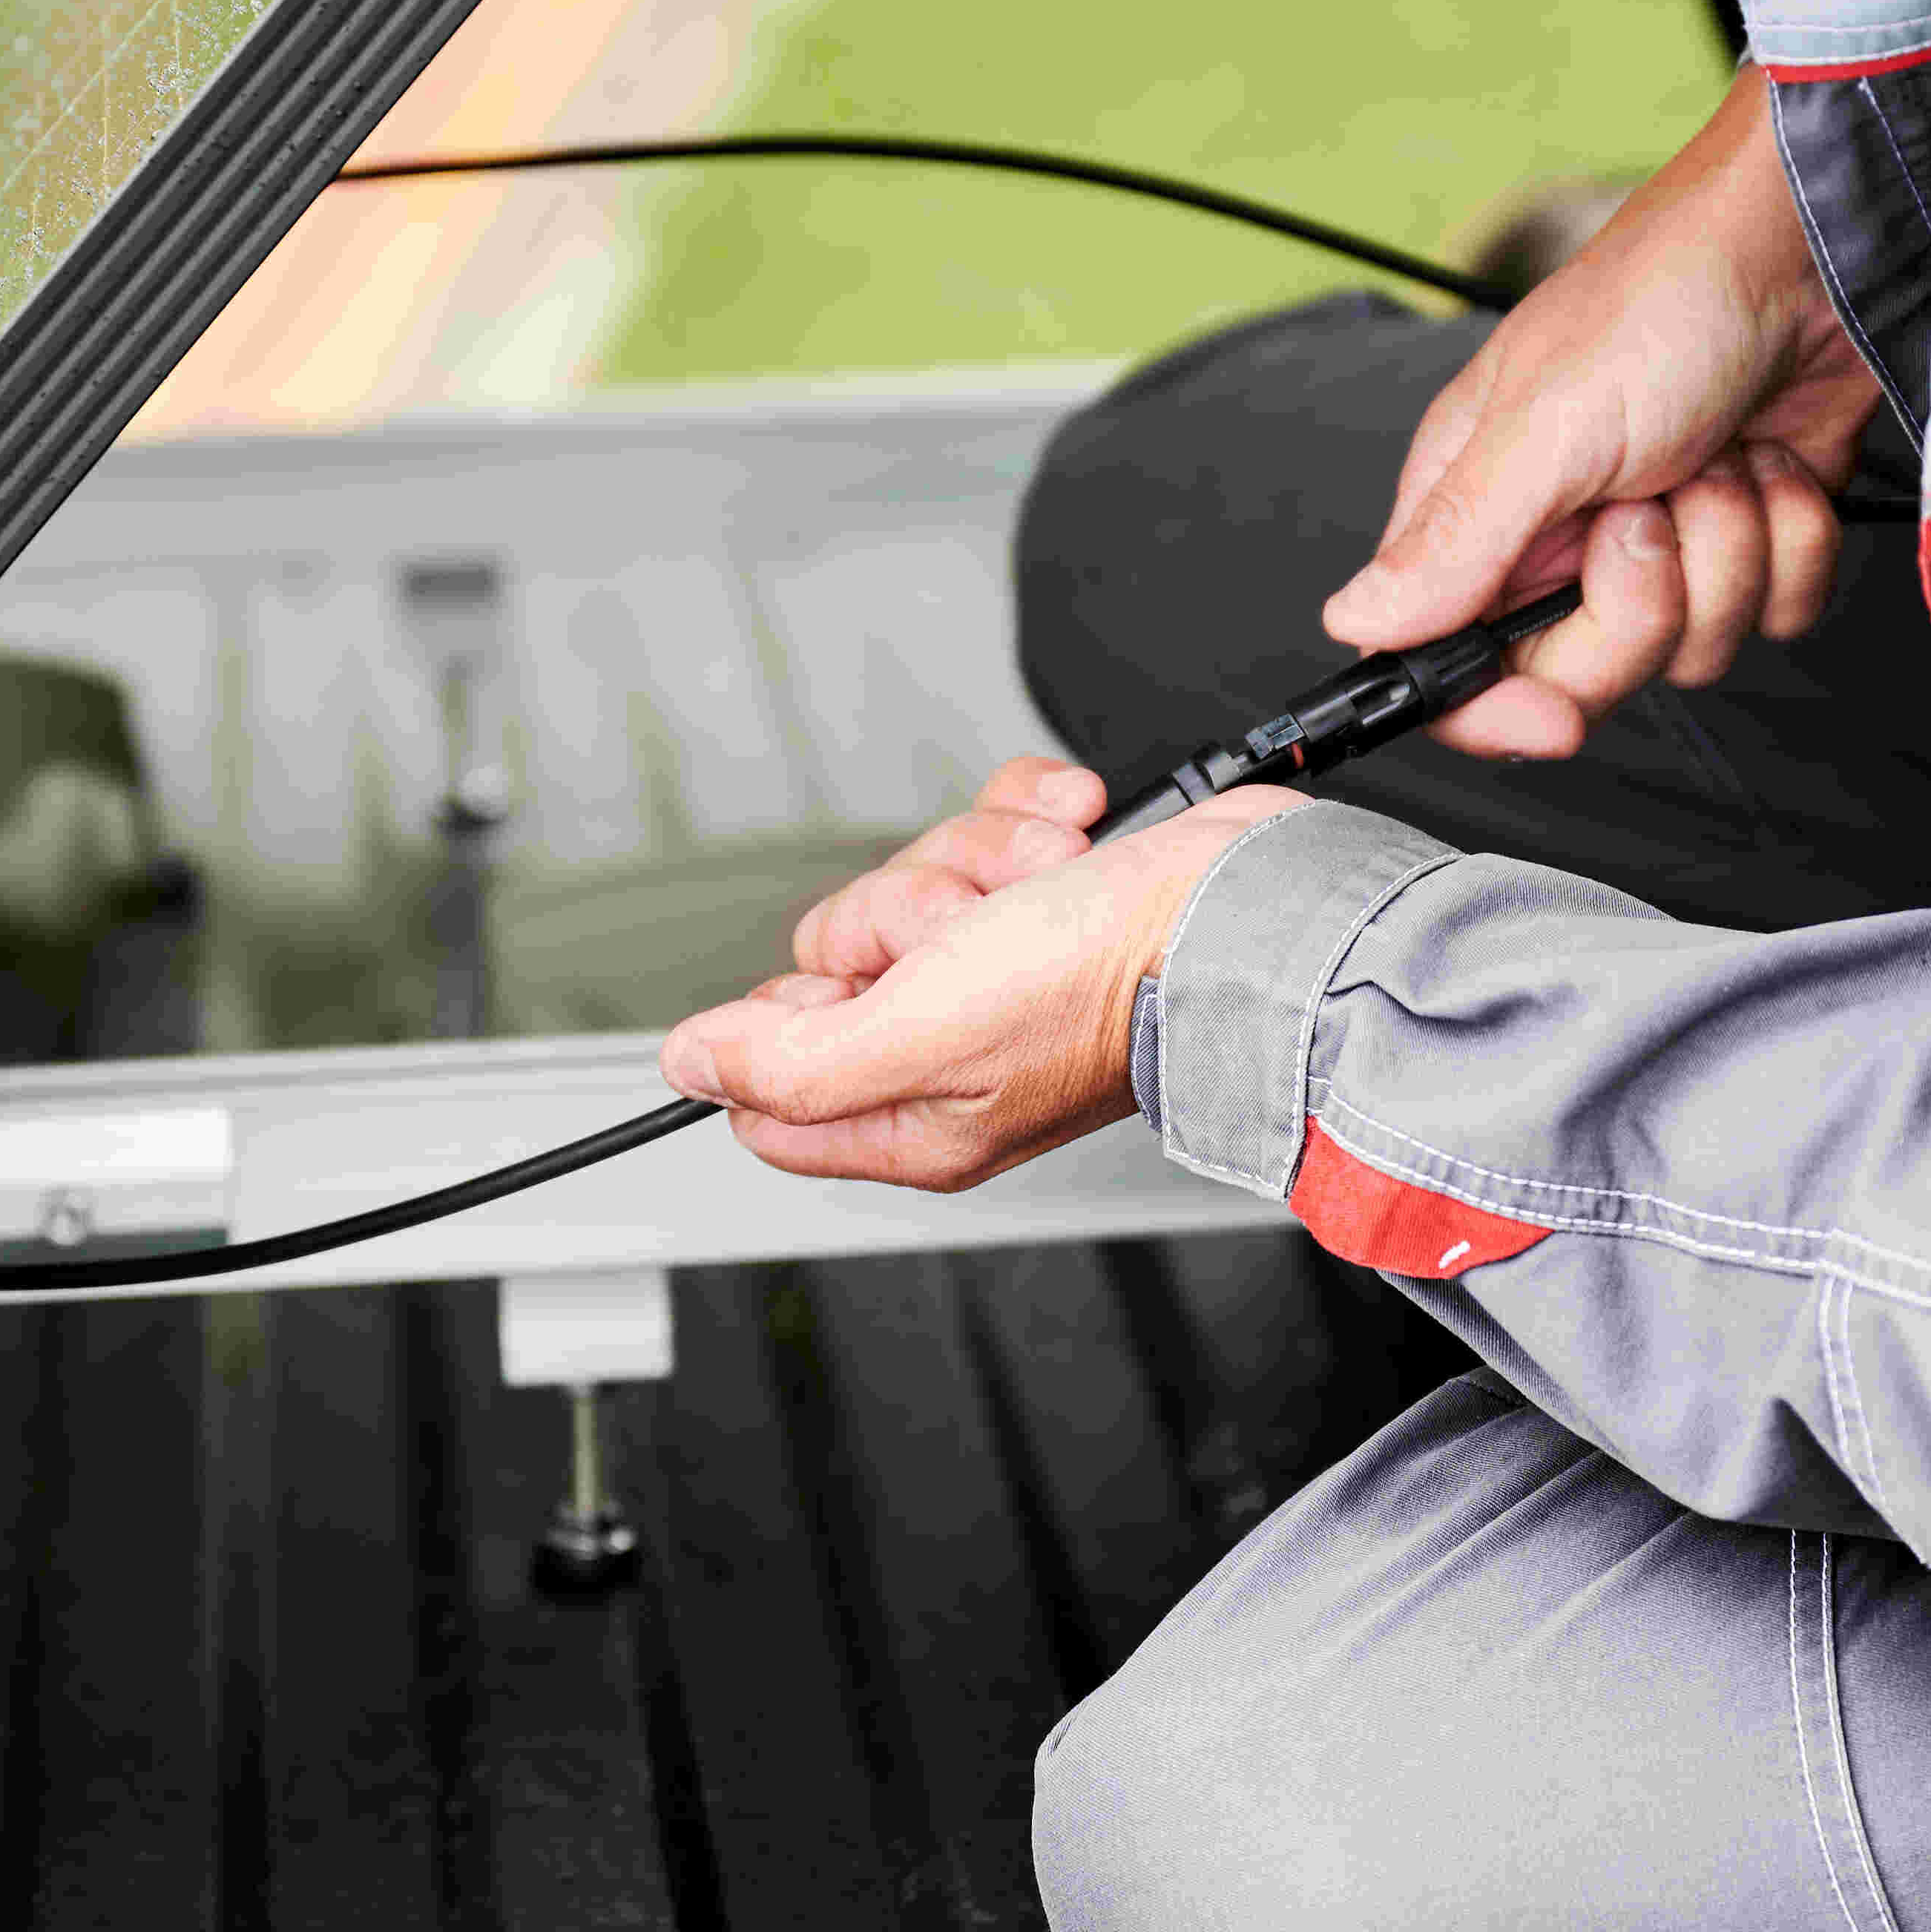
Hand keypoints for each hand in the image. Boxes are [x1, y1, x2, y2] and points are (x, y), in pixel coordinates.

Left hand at [658, 758, 1303, 1187]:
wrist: (1240, 903)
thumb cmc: (1107, 981)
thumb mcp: (918, 1035)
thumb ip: (789, 1065)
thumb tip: (690, 1065)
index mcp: (916, 1117)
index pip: (772, 1085)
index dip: (791, 1019)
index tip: (856, 992)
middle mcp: (951, 1047)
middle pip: (838, 956)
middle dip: (903, 913)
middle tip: (971, 934)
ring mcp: (999, 967)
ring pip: (913, 878)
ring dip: (979, 856)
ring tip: (1045, 882)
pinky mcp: (1043, 891)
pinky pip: (984, 825)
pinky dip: (1028, 814)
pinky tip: (1071, 836)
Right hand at [1321, 69, 1881, 756]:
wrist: (1807, 251)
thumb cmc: (1663, 301)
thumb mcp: (1543, 426)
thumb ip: (1453, 542)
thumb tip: (1354, 620)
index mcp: (1483, 511)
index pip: (1454, 665)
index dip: (1498, 709)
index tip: (1553, 717)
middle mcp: (1566, 537)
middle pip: (1589, 673)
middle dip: (1642, 599)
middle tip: (1646, 507)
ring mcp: (1664, 540)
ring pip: (1696, 648)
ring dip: (1727, 548)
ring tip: (1714, 459)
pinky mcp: (1750, 536)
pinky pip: (1778, 611)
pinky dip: (1789, 537)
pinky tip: (1771, 463)